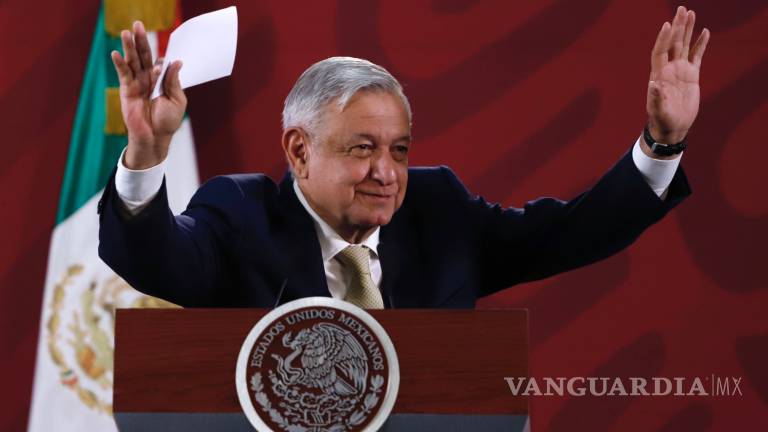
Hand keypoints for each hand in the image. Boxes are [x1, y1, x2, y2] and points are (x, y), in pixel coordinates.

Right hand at [111, 21, 186, 168]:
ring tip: (126, 32)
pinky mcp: (126, 90)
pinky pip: (123, 74)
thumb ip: (174, 81)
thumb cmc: (167, 121)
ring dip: (129, 46)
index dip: (162, 58)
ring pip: (132, 61)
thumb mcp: (177, 100)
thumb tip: (176, 62)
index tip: (165, 57)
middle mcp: (148, 78)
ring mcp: (136, 83)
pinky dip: (119, 63)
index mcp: (162, 80)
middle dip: (141, 40)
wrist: (155, 138)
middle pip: (144, 56)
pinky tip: (116, 53)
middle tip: (137, 24)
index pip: (160, 62)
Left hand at [646, 6, 709, 145]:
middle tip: (682, 9)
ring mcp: (680, 70)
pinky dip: (700, 44)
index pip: (660, 51)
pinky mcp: (692, 75)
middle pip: (672, 43)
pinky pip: (697, 56)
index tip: (667, 25)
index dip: (663, 39)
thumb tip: (653, 85)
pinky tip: (704, 32)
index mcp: (659, 75)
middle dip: (677, 26)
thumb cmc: (662, 119)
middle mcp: (669, 69)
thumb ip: (656, 98)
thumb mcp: (658, 111)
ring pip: (684, 45)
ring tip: (691, 13)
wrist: (672, 126)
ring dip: (687, 30)